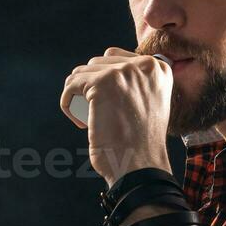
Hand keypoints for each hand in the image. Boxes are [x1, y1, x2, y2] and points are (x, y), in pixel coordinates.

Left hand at [60, 47, 173, 184]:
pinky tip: (78, 120)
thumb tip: (108, 65)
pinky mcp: (102, 84)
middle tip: (98, 115)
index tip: (108, 107)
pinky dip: (68, 103)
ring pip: (82, 73)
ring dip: (78, 94)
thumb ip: (137, 83)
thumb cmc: (141, 143)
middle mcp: (144, 66)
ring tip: (87, 118)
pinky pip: (71, 85)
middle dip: (90, 87)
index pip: (117, 59)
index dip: (106, 82)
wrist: (140, 165)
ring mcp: (123, 73)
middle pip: (98, 64)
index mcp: (158, 69)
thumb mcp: (150, 104)